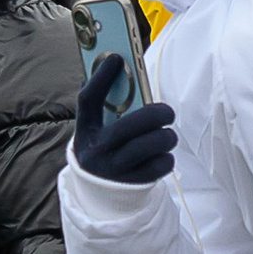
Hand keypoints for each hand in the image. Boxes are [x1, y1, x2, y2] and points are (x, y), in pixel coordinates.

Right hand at [73, 52, 177, 183]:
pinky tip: (162, 156)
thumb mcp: (96, 130)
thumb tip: (115, 65)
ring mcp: (114, 170)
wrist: (101, 195)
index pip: (88, 100)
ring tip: (166, 135)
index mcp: (85, 132)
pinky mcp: (132, 185)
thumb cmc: (106, 149)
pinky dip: (166, 158)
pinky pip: (159, 165)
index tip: (115, 58)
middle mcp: (96, 151)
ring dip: (165, 137)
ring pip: (149, 146)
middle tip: (167, 113)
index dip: (101, 78)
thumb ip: (105, 104)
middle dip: (154, 115)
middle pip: (128, 126)